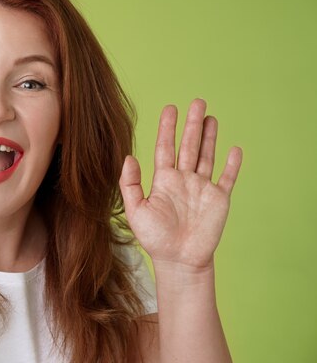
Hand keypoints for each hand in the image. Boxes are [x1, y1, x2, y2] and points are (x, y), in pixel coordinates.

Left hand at [119, 99, 241, 271]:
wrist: (179, 260)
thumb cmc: (155, 238)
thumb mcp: (136, 211)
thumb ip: (130, 184)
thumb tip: (128, 157)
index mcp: (163, 180)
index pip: (165, 147)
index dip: (167, 128)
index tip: (170, 108)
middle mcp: (183, 179)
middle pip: (189, 145)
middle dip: (192, 124)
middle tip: (197, 102)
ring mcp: (202, 188)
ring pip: (206, 156)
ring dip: (209, 137)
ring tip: (211, 116)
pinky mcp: (218, 199)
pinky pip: (227, 178)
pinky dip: (231, 164)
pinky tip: (234, 149)